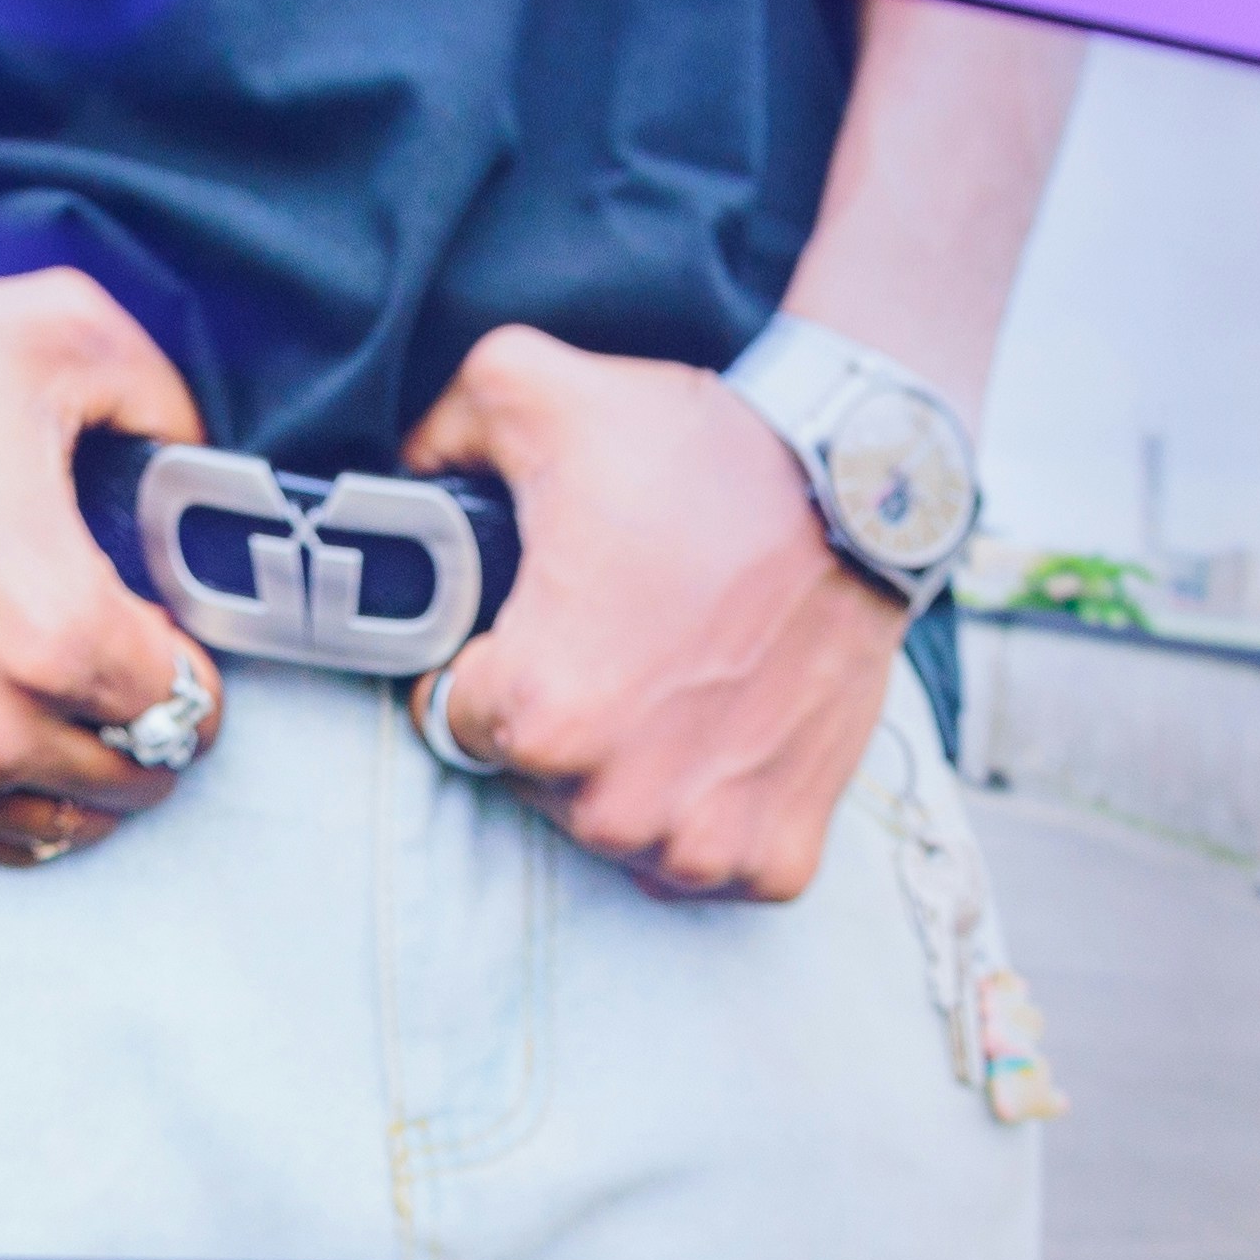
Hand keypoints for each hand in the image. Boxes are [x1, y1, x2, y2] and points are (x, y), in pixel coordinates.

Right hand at [0, 165, 215, 863]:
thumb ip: (167, 409)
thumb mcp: (69, 335)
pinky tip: (17, 774)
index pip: (184, 709)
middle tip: (137, 674)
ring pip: (43, 822)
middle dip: (150, 733)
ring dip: (81, 785)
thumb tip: (194, 469)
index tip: (177, 637)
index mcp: (56, 629)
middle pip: (125, 778)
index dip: (198, 671)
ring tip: (88, 729)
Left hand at [405, 323, 901, 900]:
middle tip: (620, 635)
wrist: (867, 484)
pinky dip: (717, 811)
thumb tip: (392, 477)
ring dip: (633, 772)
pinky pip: (711, 868)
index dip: (488, 660)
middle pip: (536, 781)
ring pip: (619, 829)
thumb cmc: (704, 451)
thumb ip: (431, 431)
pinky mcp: (778, 856)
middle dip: (561, 717)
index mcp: (536, 715)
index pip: (455, 717)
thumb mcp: (530, 391)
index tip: (538, 619)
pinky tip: (730, 733)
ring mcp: (701, 844)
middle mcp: (614, 806)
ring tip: (676, 680)